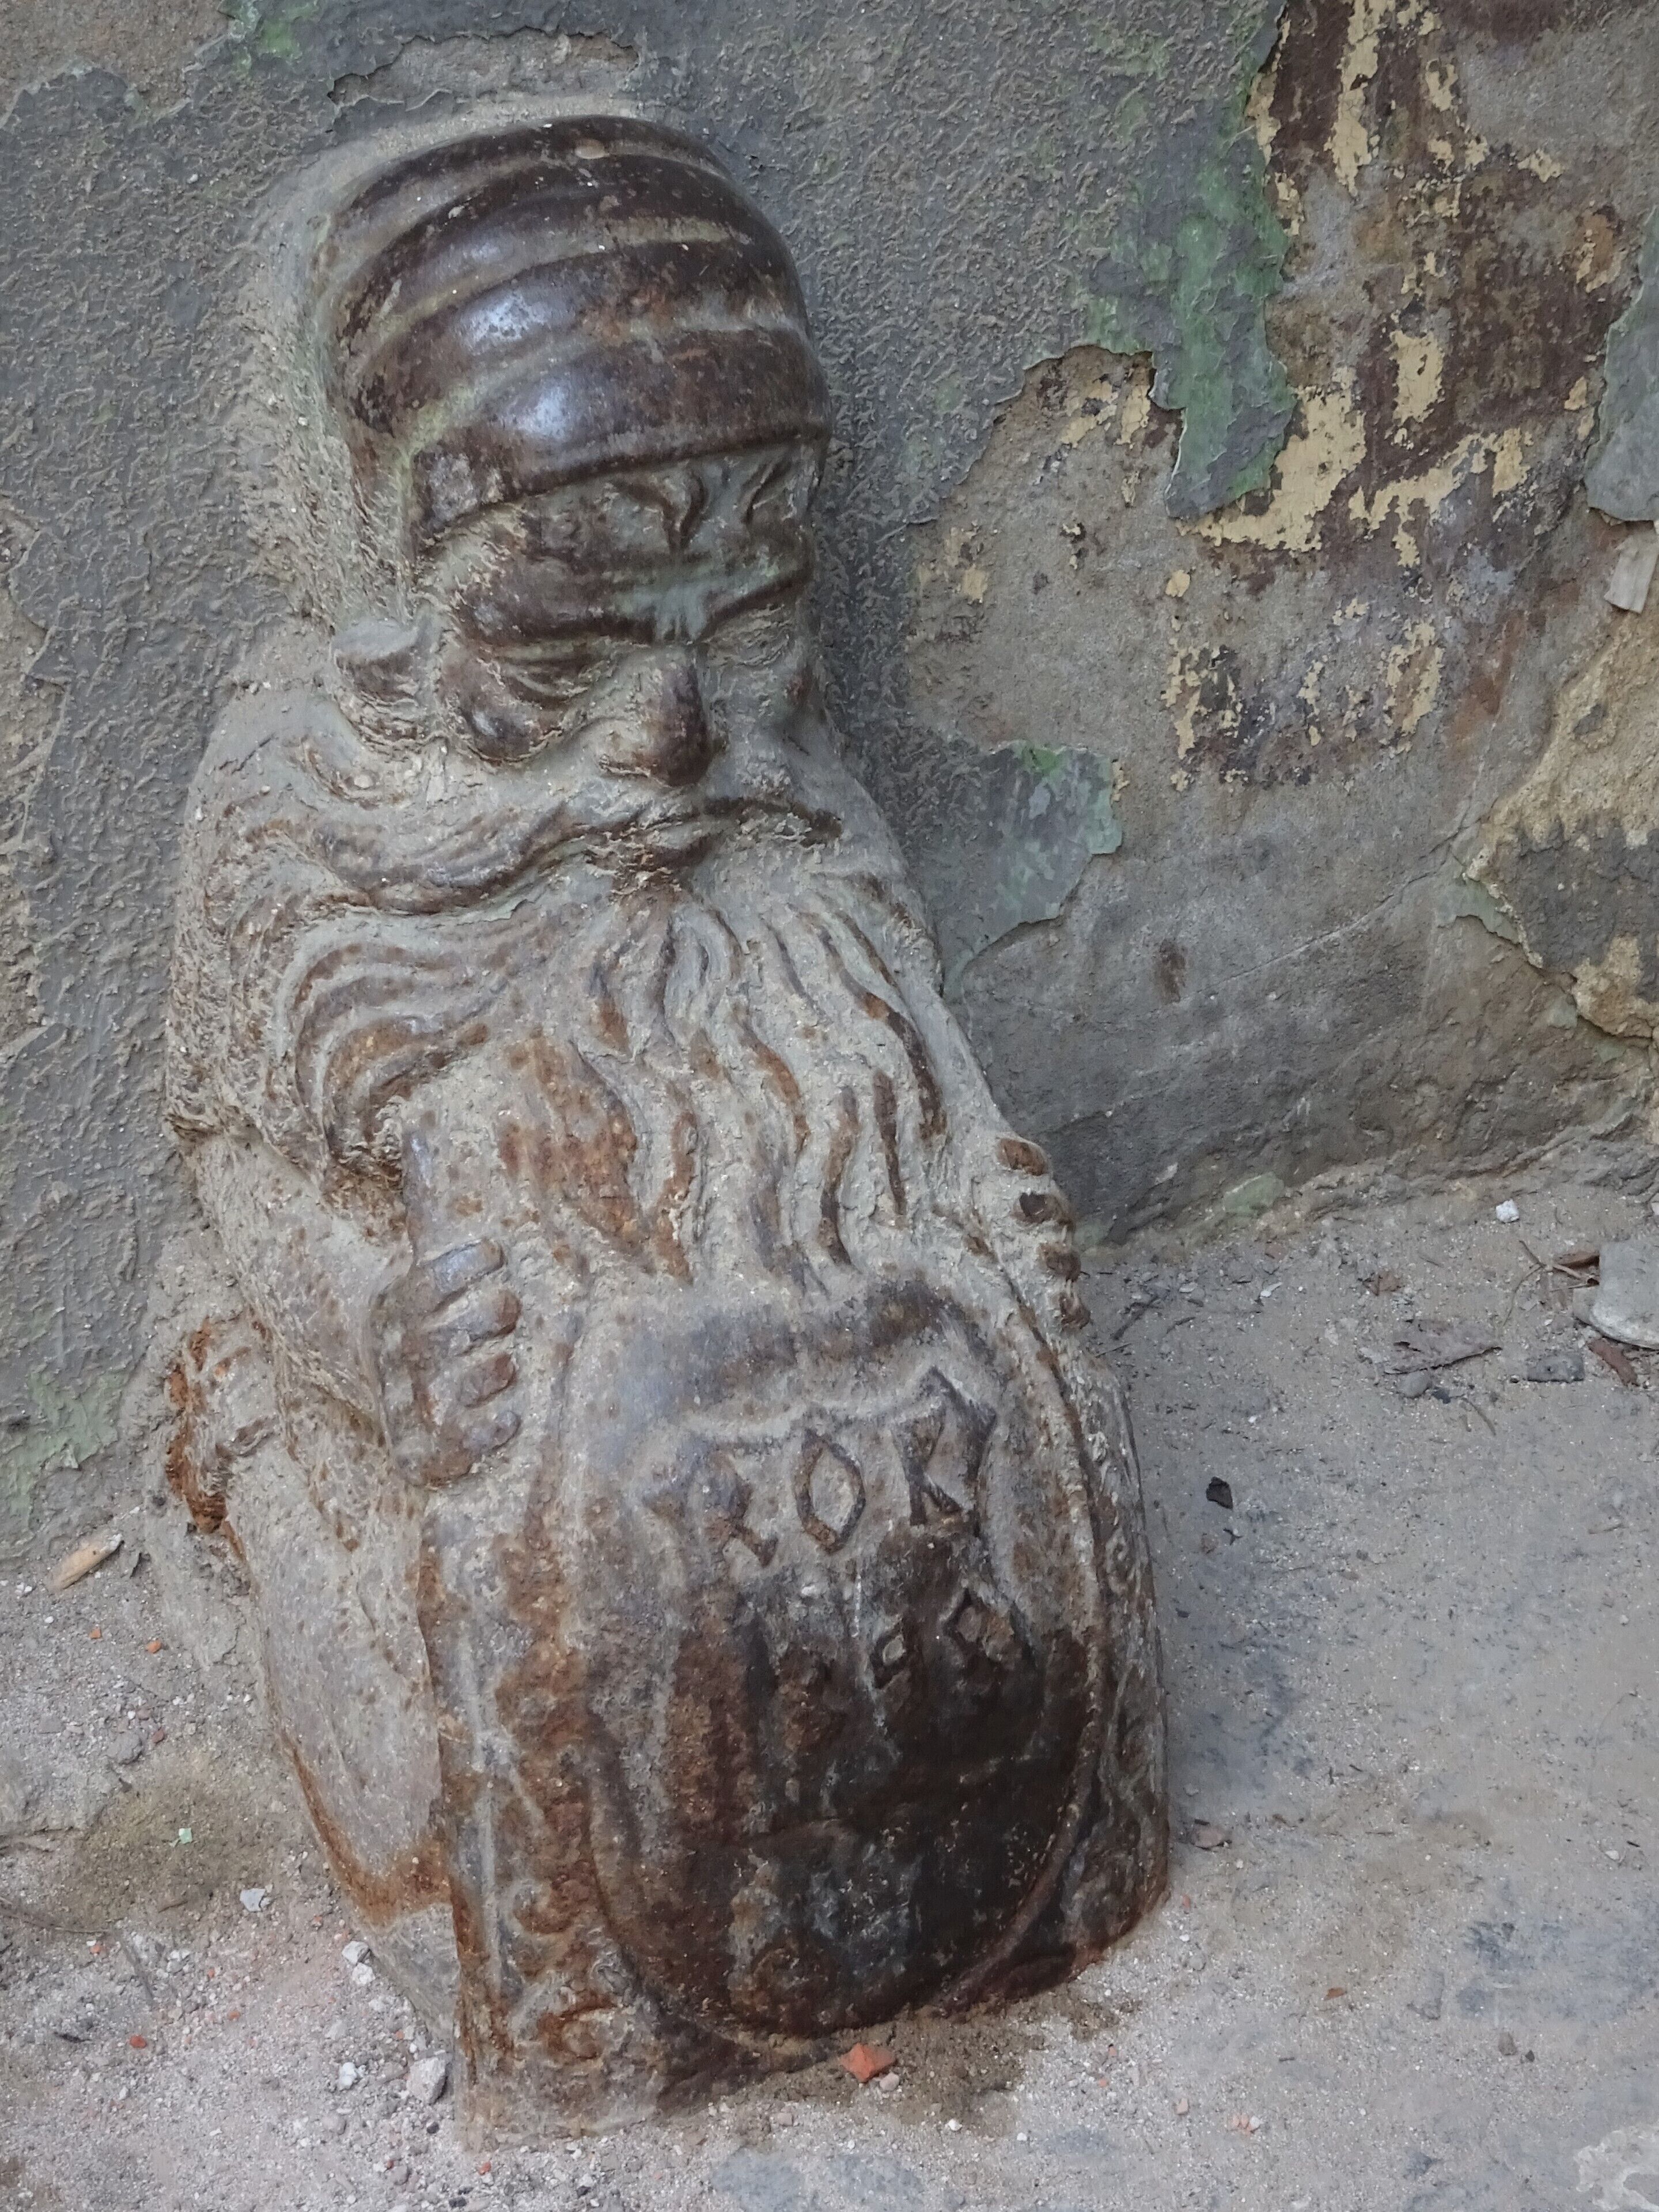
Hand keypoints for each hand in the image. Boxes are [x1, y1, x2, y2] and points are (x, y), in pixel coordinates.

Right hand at [369, 1130, 520, 1486]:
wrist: (406, 1391)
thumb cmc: (436, 1314)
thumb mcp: (428, 1259)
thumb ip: (426, 1201)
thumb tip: (415, 1127)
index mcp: (392, 1310)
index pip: (418, 1286)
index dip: (457, 1268)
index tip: (496, 1252)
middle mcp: (393, 1362)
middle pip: (432, 1338)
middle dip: (479, 1317)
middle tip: (512, 1306)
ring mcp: (406, 1408)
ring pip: (444, 1390)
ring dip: (485, 1372)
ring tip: (512, 1361)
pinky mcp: (425, 1454)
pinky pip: (454, 1445)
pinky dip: (484, 1432)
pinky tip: (512, 1416)